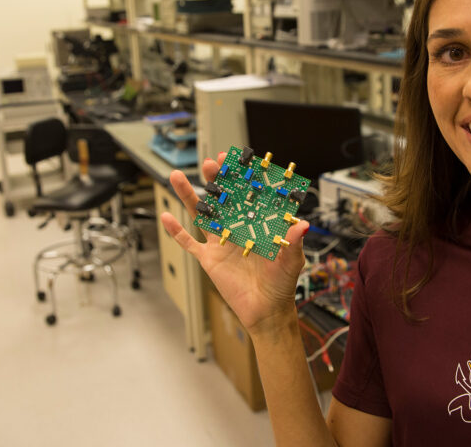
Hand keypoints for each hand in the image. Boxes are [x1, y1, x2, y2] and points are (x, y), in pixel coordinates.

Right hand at [160, 152, 309, 334]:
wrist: (266, 311)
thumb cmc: (282, 284)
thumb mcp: (291, 260)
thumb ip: (293, 242)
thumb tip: (303, 224)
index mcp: (257, 223)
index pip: (247, 193)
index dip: (239, 176)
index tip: (234, 158)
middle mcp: (237, 228)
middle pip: (222, 198)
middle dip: (215, 179)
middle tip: (209, 163)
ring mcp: (220, 242)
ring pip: (201, 214)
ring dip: (189, 195)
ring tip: (177, 176)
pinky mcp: (208, 259)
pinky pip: (189, 243)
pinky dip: (176, 231)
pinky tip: (166, 216)